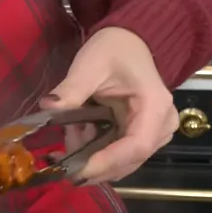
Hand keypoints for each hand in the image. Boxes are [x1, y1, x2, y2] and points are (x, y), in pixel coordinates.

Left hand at [41, 27, 177, 183]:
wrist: (128, 42)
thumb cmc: (114, 49)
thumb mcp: (91, 64)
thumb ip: (72, 89)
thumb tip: (48, 107)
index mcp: (156, 107)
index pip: (136, 146)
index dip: (106, 163)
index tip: (76, 170)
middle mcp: (163, 126)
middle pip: (129, 161)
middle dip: (92, 163)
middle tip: (61, 152)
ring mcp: (155, 134)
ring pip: (121, 163)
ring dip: (91, 157)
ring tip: (70, 132)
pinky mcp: (142, 137)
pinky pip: (118, 155)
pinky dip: (95, 152)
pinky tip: (78, 135)